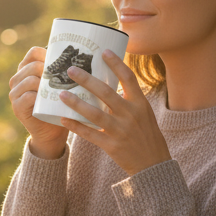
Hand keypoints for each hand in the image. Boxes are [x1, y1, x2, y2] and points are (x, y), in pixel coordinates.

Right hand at [8, 46, 68, 158]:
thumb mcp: (61, 85)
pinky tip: (50, 101)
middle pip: (33, 65)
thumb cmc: (59, 105)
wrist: (52, 132)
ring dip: (47, 84)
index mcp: (27, 69)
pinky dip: (39, 97)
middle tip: (66, 78)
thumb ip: (64, 71)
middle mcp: (18, 79)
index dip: (48, 54)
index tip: (64, 62)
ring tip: (60, 90)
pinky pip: (27, 96)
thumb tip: (88, 55)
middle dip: (51, 70)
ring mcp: (15, 93)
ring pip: (30, 79)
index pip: (34, 52)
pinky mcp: (17, 107)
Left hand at [57, 50, 170, 175]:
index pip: (129, 78)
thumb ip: (129, 100)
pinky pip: (90, 134)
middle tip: (71, 69)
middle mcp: (130, 114)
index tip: (103, 51)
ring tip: (61, 94)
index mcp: (140, 104)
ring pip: (94, 114)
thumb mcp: (144, 114)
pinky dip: (76, 126)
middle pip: (106, 92)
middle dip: (86, 79)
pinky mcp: (111, 146)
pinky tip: (63, 119)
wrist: (153, 164)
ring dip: (76, 103)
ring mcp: (120, 131)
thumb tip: (110, 82)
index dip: (116, 63)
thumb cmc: (147, 135)